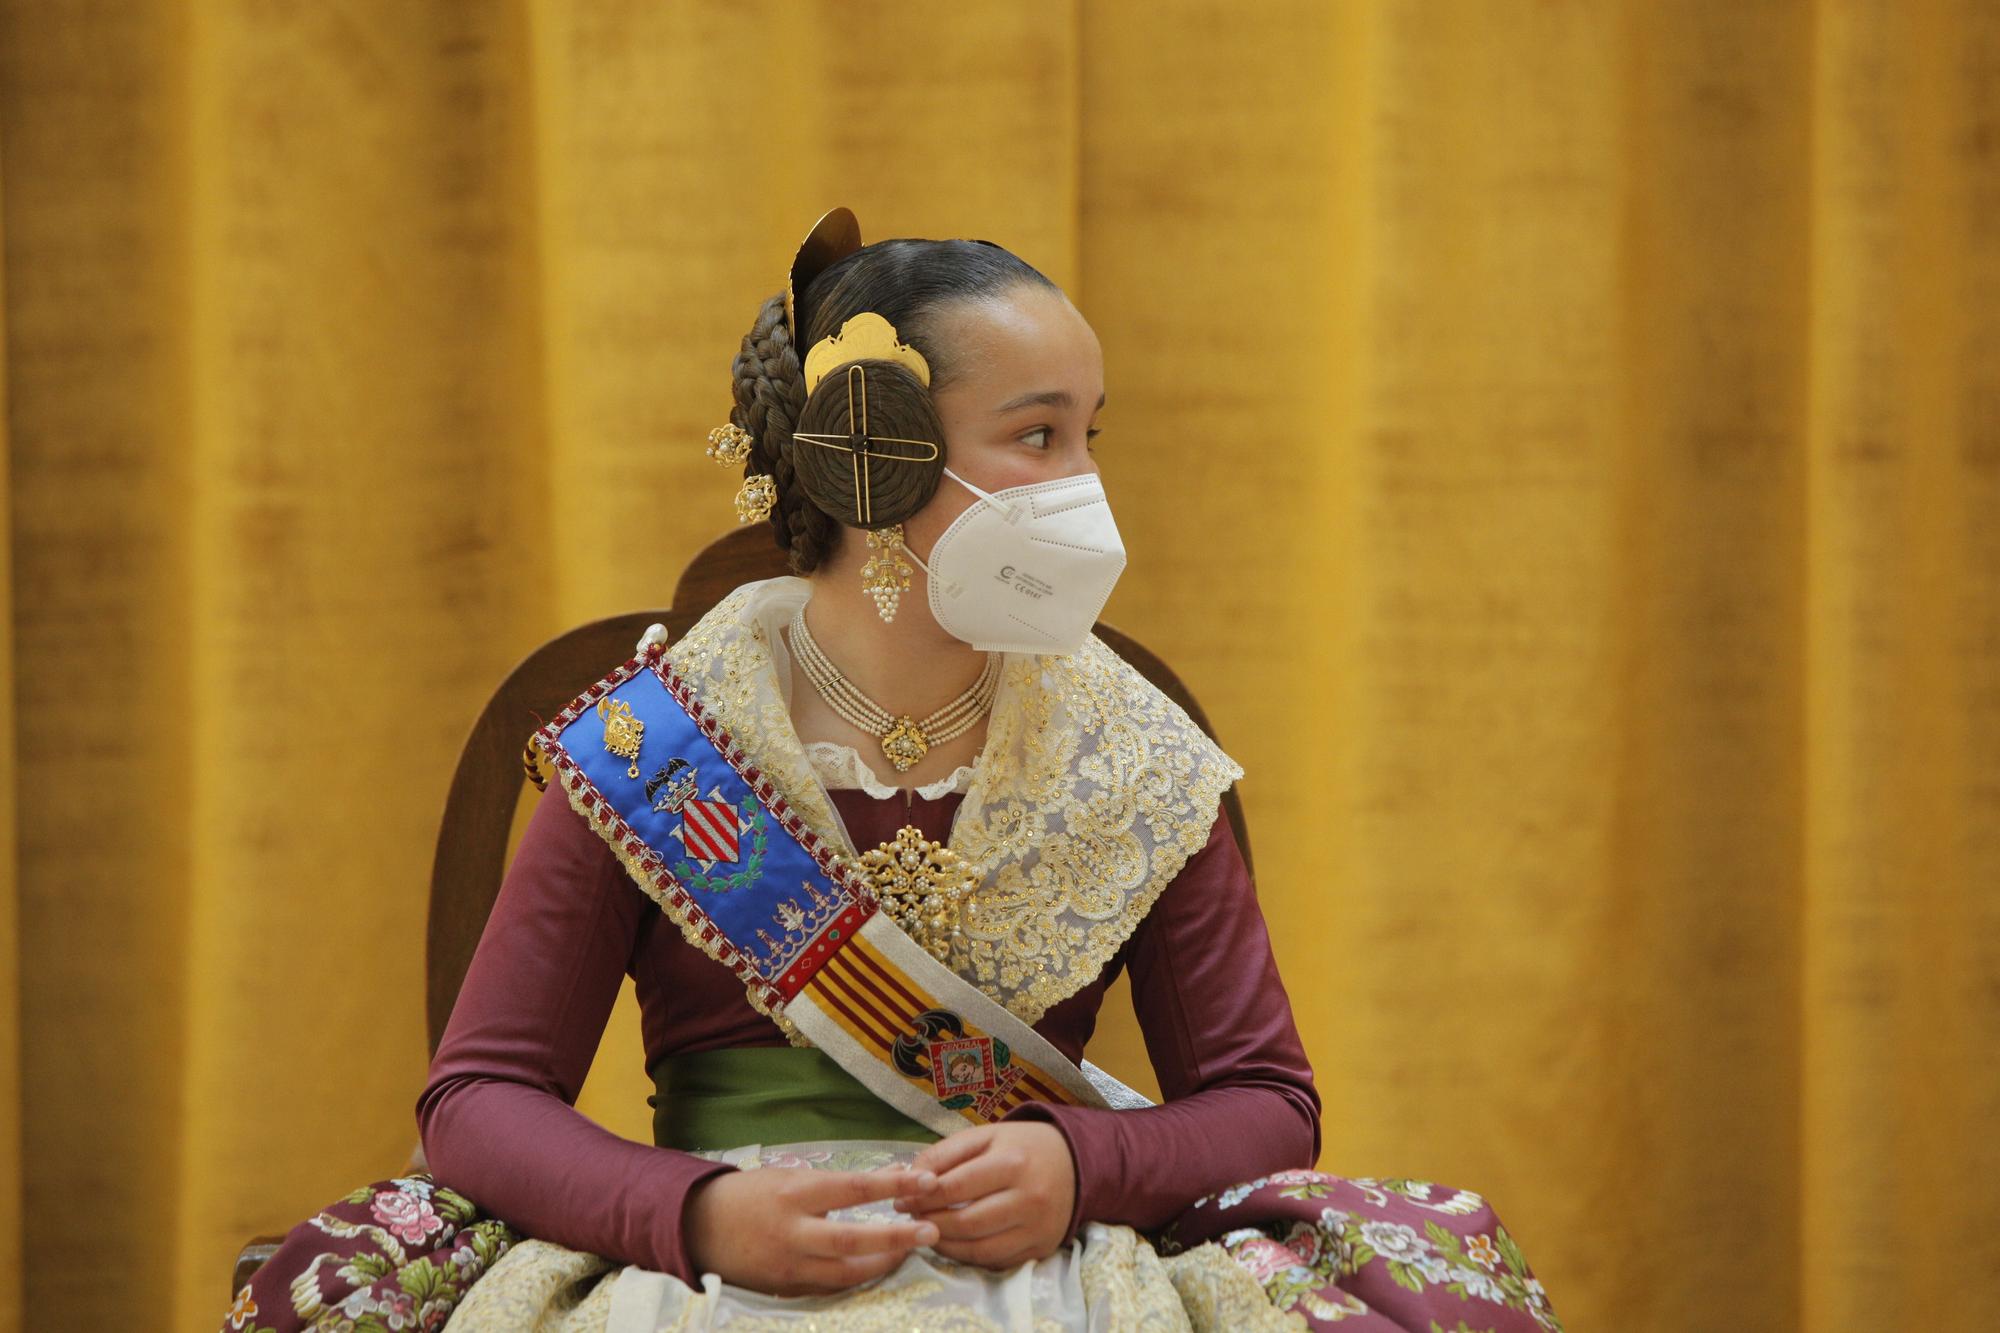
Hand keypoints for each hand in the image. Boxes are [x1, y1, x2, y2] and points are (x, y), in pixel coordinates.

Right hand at [684, 1165, 938, 1295]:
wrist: (699, 1227)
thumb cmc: (751, 1195)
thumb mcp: (788, 1177)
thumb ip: (831, 1186)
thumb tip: (884, 1184)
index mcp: (795, 1194)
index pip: (853, 1188)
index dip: (893, 1184)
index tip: (927, 1180)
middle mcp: (794, 1232)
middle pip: (853, 1240)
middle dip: (896, 1237)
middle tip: (930, 1230)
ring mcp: (790, 1266)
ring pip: (847, 1272)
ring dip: (884, 1263)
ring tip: (910, 1250)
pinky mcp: (787, 1289)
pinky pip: (831, 1287)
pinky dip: (857, 1278)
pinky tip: (878, 1268)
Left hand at [896, 1122, 1076, 1269]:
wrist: (1075, 1163)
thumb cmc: (1022, 1146)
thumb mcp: (986, 1136)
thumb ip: (946, 1154)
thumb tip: (911, 1180)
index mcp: (1013, 1162)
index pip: (956, 1187)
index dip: (923, 1197)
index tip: (901, 1199)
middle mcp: (1029, 1198)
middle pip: (966, 1223)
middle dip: (930, 1223)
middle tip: (910, 1219)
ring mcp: (1037, 1228)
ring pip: (979, 1249)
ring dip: (944, 1244)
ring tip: (926, 1231)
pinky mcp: (1041, 1249)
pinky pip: (995, 1261)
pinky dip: (967, 1257)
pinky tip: (952, 1243)